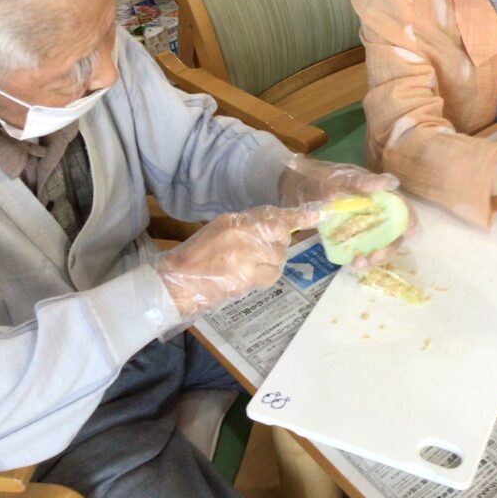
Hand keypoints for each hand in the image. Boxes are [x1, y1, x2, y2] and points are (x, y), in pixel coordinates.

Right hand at [155, 205, 319, 317]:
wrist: (177, 283)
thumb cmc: (198, 257)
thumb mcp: (220, 231)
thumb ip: (248, 227)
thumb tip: (277, 228)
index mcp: (236, 220)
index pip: (274, 215)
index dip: (299, 216)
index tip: (319, 214)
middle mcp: (244, 234)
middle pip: (281, 237)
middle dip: (276, 245)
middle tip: (256, 253)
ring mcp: (247, 255)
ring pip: (279, 258)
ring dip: (269, 264)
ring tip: (245, 268)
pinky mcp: (248, 276)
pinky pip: (272, 275)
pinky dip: (264, 278)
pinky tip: (245, 278)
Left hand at [278, 155, 416, 267]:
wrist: (293, 188)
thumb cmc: (319, 179)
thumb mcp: (339, 179)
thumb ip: (363, 182)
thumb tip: (391, 183)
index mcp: (379, 194)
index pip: (402, 208)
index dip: (409, 220)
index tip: (409, 235)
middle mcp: (375, 211)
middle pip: (392, 232)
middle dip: (388, 248)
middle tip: (373, 257)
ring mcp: (362, 224)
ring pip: (378, 243)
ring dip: (373, 256)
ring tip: (358, 263)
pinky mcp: (349, 235)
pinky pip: (360, 248)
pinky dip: (359, 257)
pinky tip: (350, 262)